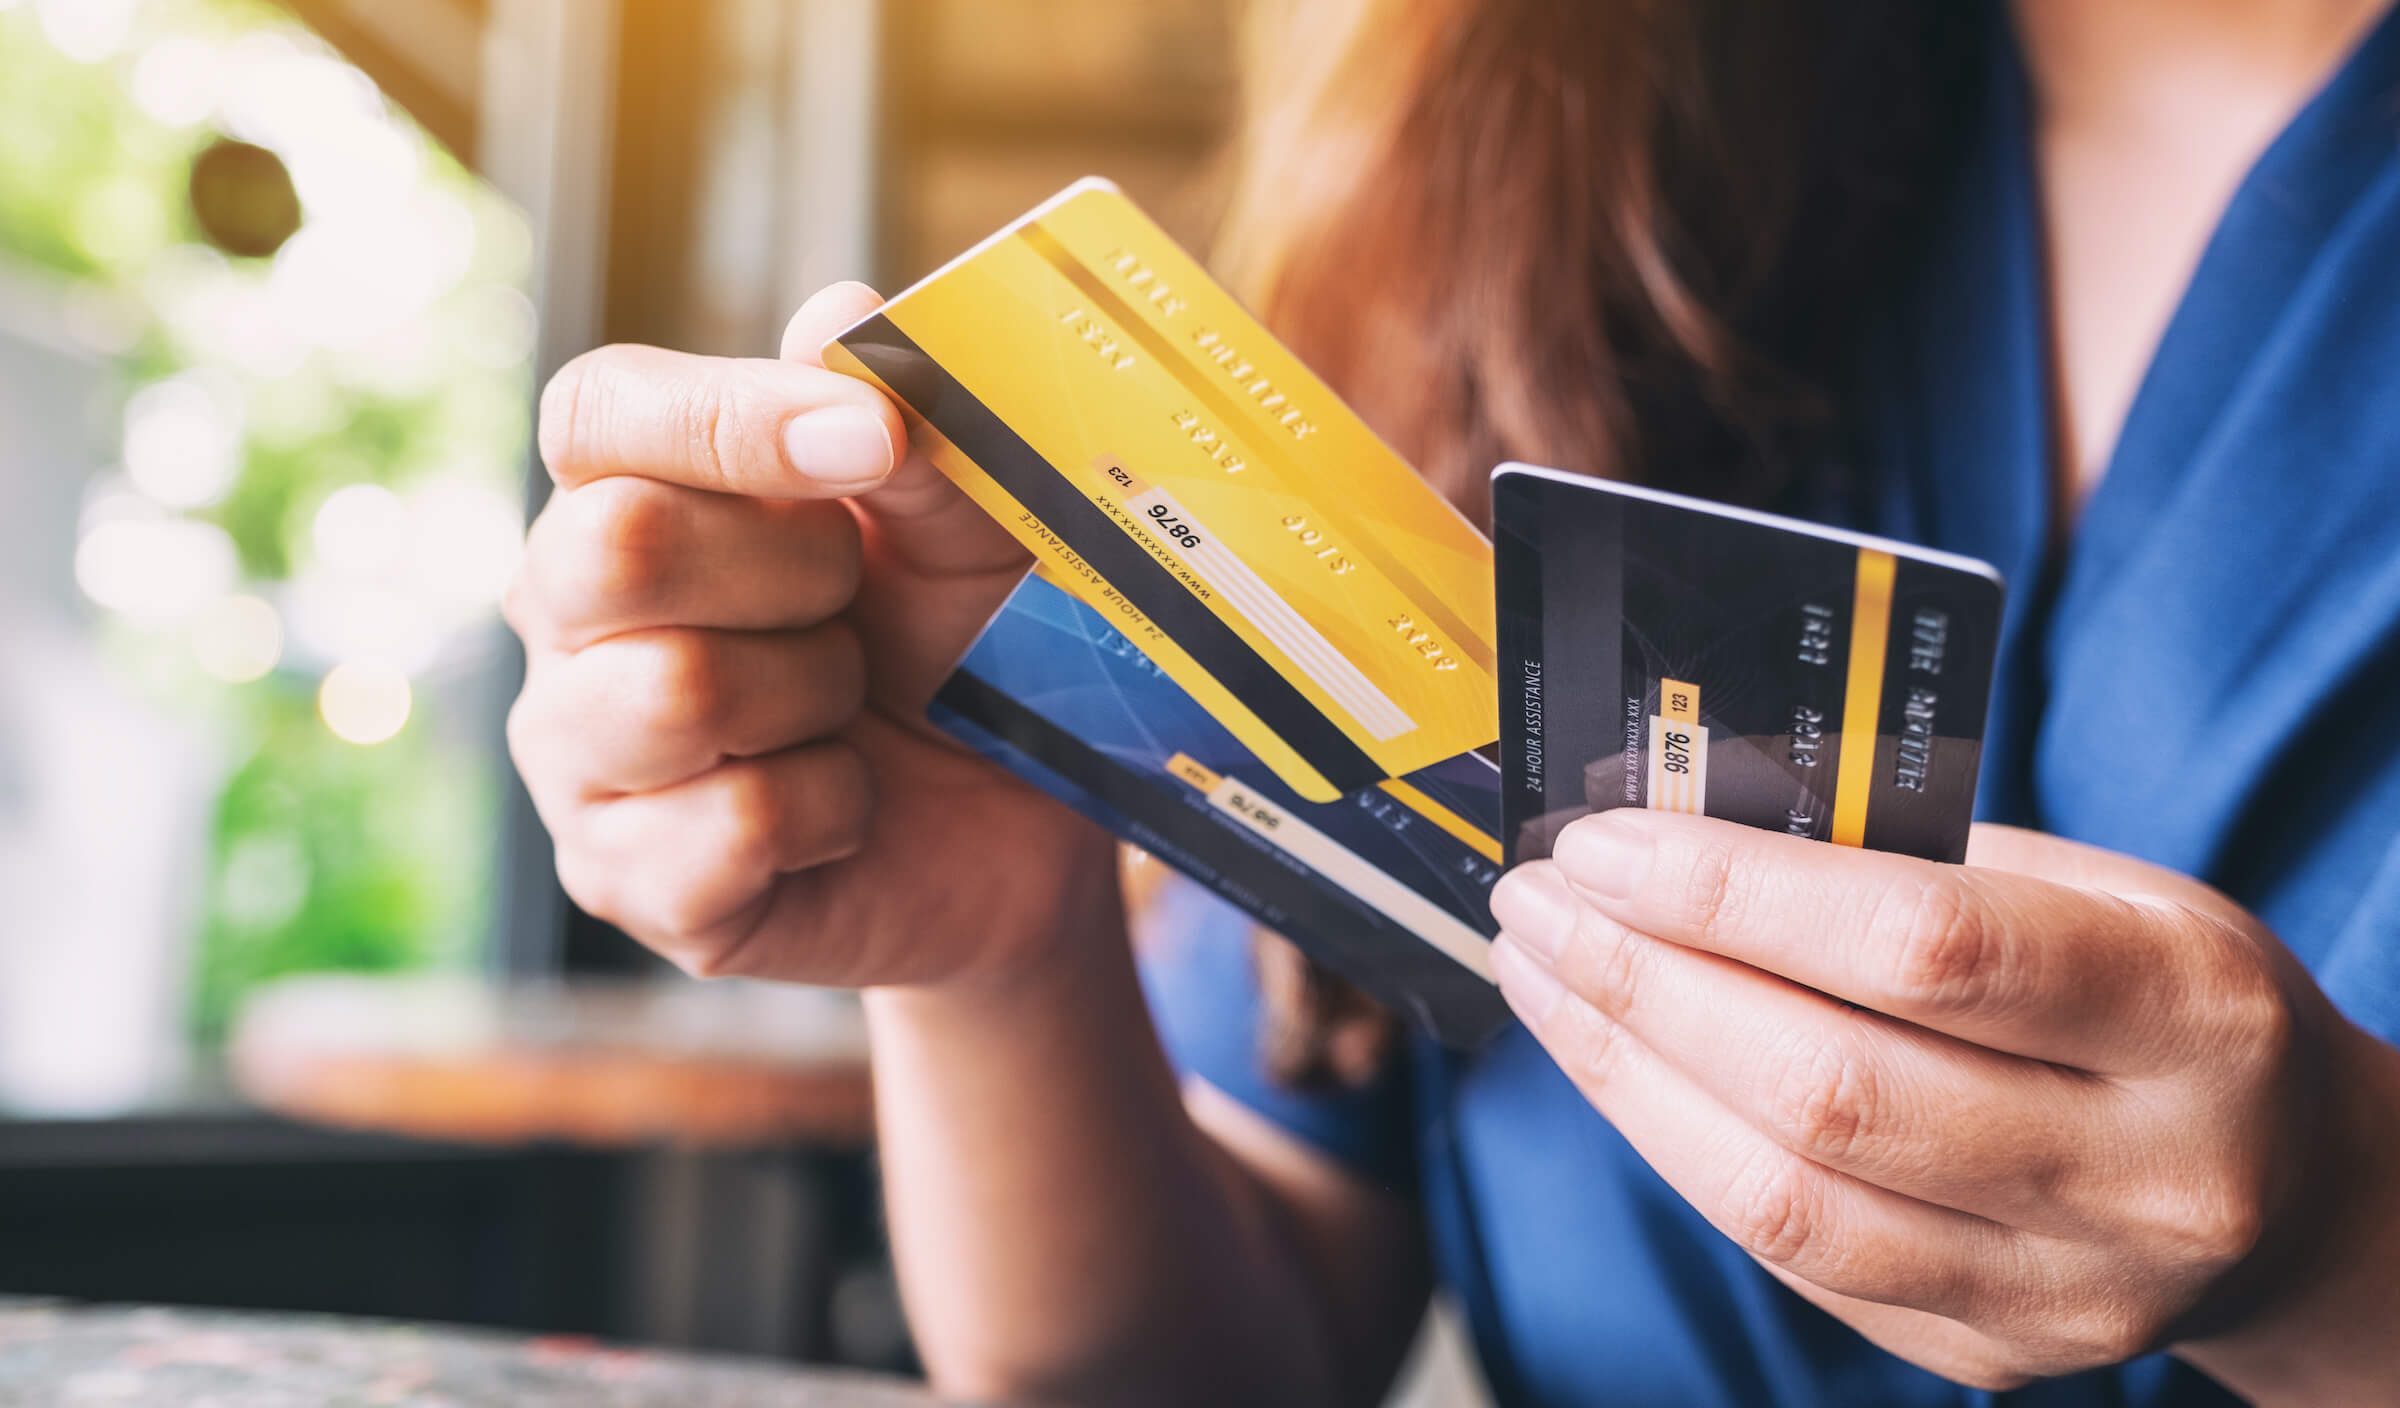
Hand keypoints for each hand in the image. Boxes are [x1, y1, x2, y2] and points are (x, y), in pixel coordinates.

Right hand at [507, 283, 1116, 988]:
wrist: (1015, 826)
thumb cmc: (965, 646)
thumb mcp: (970, 528)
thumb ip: (913, 427)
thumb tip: (840, 316)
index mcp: (632, 492)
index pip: (598, 411)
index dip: (732, 417)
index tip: (874, 441)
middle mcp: (570, 619)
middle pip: (611, 547)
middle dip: (791, 571)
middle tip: (861, 605)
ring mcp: (581, 758)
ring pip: (672, 693)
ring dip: (816, 696)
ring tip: (852, 711)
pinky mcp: (626, 881)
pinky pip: (727, 829)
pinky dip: (830, 812)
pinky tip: (845, 808)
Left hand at [1488, 812, 2399, 1397]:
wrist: (2293, 1192)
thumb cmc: (2165, 997)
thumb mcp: (2102, 886)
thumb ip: (1912, 857)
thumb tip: (1685, 819)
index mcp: (2187, 1015)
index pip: (1924, 949)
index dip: (1734, 893)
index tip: (1603, 842)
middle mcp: (2140, 1176)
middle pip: (1825, 1089)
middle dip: (1641, 983)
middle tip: (1535, 901)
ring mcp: (2061, 1291)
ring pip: (1782, 1196)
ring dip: (1623, 1073)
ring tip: (1542, 974)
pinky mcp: (1984, 1353)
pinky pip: (1786, 1252)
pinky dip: (1676, 1144)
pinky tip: (1616, 1063)